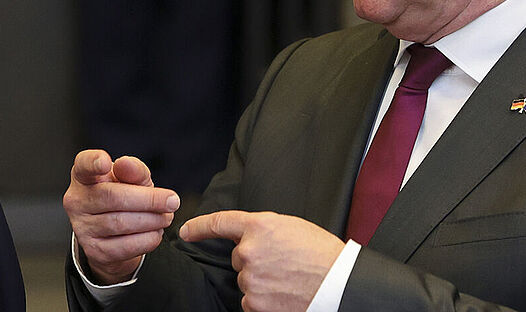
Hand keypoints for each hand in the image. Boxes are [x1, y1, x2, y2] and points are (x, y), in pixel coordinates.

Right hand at [63, 150, 179, 284]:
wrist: (116, 234)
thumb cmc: (123, 196)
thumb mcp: (131, 179)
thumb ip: (133, 169)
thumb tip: (126, 164)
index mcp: (84, 176)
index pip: (83, 165)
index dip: (93, 162)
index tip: (106, 162)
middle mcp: (77, 201)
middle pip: (113, 197)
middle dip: (149, 200)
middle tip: (172, 201)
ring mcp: (82, 228)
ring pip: (121, 223)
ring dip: (152, 220)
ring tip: (165, 217)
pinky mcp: (94, 251)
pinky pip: (126, 246)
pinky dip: (148, 239)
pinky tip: (155, 232)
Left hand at [180, 210, 344, 311]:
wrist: (338, 283)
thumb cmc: (321, 253)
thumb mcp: (291, 227)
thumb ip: (263, 230)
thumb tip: (248, 239)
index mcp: (258, 226)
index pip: (220, 222)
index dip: (199, 226)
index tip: (186, 231)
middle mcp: (248, 251)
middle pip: (238, 258)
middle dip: (255, 261)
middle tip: (283, 264)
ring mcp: (250, 279)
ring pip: (246, 280)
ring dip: (261, 282)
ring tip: (288, 279)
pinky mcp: (253, 303)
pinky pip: (250, 300)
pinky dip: (264, 300)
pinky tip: (284, 294)